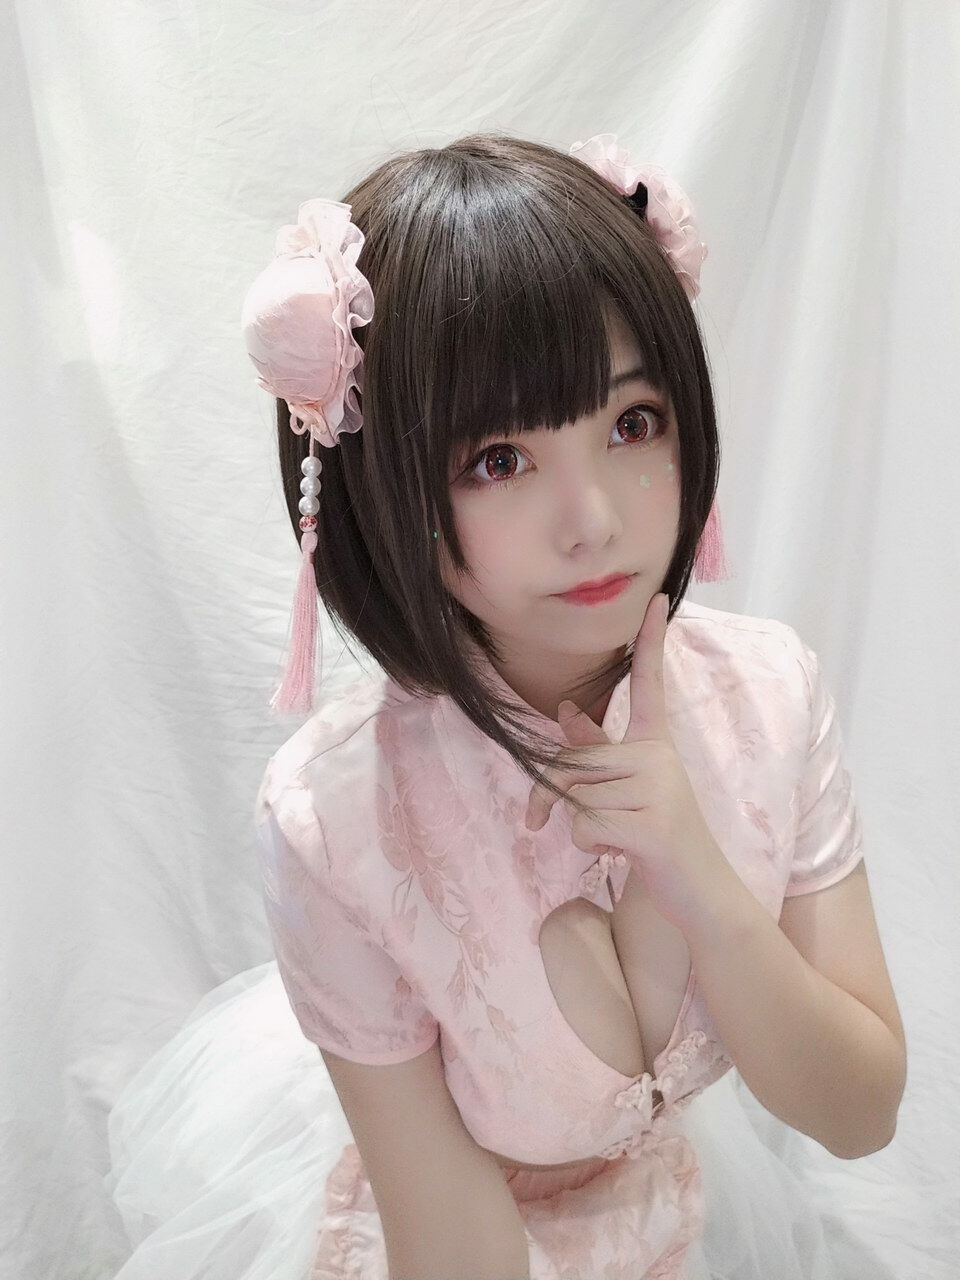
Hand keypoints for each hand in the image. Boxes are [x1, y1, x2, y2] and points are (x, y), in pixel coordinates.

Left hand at [523, 592, 729, 931]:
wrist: (703, 891)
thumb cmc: (661, 836)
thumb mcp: (631, 789)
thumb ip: (598, 750)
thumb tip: (565, 709)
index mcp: (657, 744)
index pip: (649, 684)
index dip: (651, 642)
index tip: (655, 600)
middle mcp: (660, 758)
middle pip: (575, 761)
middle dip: (552, 796)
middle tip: (549, 820)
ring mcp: (659, 792)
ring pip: (576, 799)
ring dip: (581, 827)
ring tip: (619, 837)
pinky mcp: (652, 827)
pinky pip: (586, 827)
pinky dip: (590, 847)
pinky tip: (623, 853)